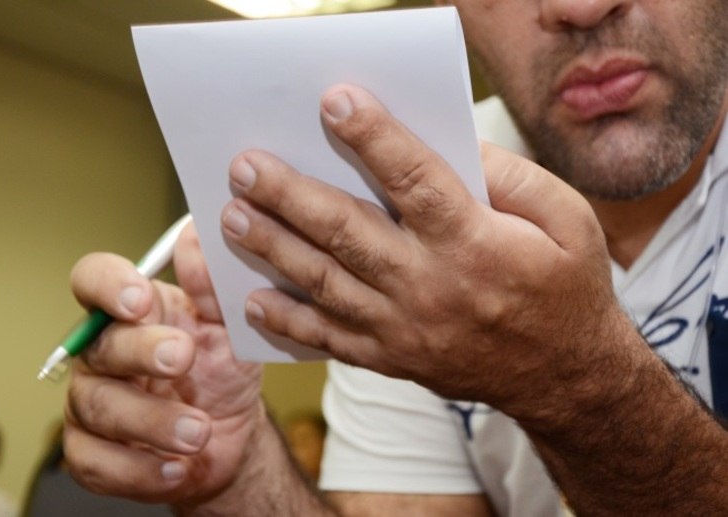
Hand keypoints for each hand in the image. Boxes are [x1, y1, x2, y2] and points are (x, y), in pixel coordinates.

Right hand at [63, 223, 262, 503]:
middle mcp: (106, 353)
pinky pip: (98, 463)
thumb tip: (199, 234)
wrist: (231, 434)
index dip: (108, 285)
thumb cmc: (223, 371)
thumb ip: (214, 285)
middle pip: (98, 344)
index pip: (94, 280)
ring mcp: (95, 403)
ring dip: (151, 420)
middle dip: (140, 351)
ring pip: (99, 406)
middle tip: (182, 356)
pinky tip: (177, 467)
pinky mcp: (94, 454)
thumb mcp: (231, 327)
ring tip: (198, 430)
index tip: (142, 297)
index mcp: (134, 313)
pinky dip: (140, 469)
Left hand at [221, 84, 621, 418]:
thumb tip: (452, 146)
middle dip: (290, 194)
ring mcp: (405, 328)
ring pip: (325, 283)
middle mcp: (430, 286)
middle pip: (347, 231)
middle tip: (245, 166)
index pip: (415, 181)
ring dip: (273, 248)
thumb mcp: (567, 220)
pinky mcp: (392, 358)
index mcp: (475, 243)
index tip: (334, 102)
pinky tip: (253, 301)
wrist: (565, 377)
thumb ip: (511, 178)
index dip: (374, 138)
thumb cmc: (566, 287)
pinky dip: (289, 321)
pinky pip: (330, 340)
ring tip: (231, 216)